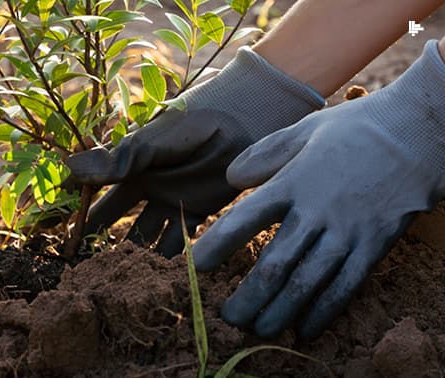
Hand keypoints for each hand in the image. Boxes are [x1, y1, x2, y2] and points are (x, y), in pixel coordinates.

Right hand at [67, 47, 323, 256]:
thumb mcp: (150, 141)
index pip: (95, 194)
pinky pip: (179, 241)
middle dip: (102, 241)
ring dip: (135, 256)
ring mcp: (169, 202)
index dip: (78, 213)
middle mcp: (145, 188)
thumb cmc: (189, 125)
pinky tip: (158, 279)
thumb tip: (69, 167)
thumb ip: (116, 160)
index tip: (60, 238)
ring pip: (146, 236)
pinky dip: (170, 259)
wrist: (239, 122)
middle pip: (116, 221)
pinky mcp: (196, 213)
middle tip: (85, 271)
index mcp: (128, 169)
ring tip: (119, 282)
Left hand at [193, 40, 444, 338]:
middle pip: (276, 263)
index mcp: (293, 181)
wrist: (419, 132)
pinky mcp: (374, 244)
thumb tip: (230, 177)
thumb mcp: (304, 130)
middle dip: (249, 295)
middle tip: (227, 317)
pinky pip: (346, 285)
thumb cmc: (355, 129)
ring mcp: (348, 231)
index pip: (246, 218)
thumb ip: (264, 154)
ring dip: (280, 310)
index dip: (219, 244)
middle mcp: (317, 211)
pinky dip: (324, 310)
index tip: (198, 266)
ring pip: (307, 281)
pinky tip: (305, 328)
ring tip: (258, 329)